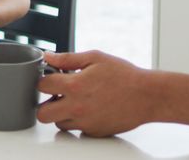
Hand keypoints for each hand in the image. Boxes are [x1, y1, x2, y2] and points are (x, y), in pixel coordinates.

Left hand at [37, 50, 154, 136]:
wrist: (147, 96)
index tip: (52, 78)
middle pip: (42, 114)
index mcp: (75, 86)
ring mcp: (85, 122)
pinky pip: (77, 129)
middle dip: (45, 104)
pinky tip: (88, 109)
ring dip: (61, 113)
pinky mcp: (94, 132)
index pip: (42, 86)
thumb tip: (48, 56)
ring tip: (75, 101)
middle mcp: (77, 107)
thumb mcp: (96, 58)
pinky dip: (78, 121)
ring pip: (59, 124)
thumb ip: (68, 58)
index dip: (44, 80)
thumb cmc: (124, 76)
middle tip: (56, 96)